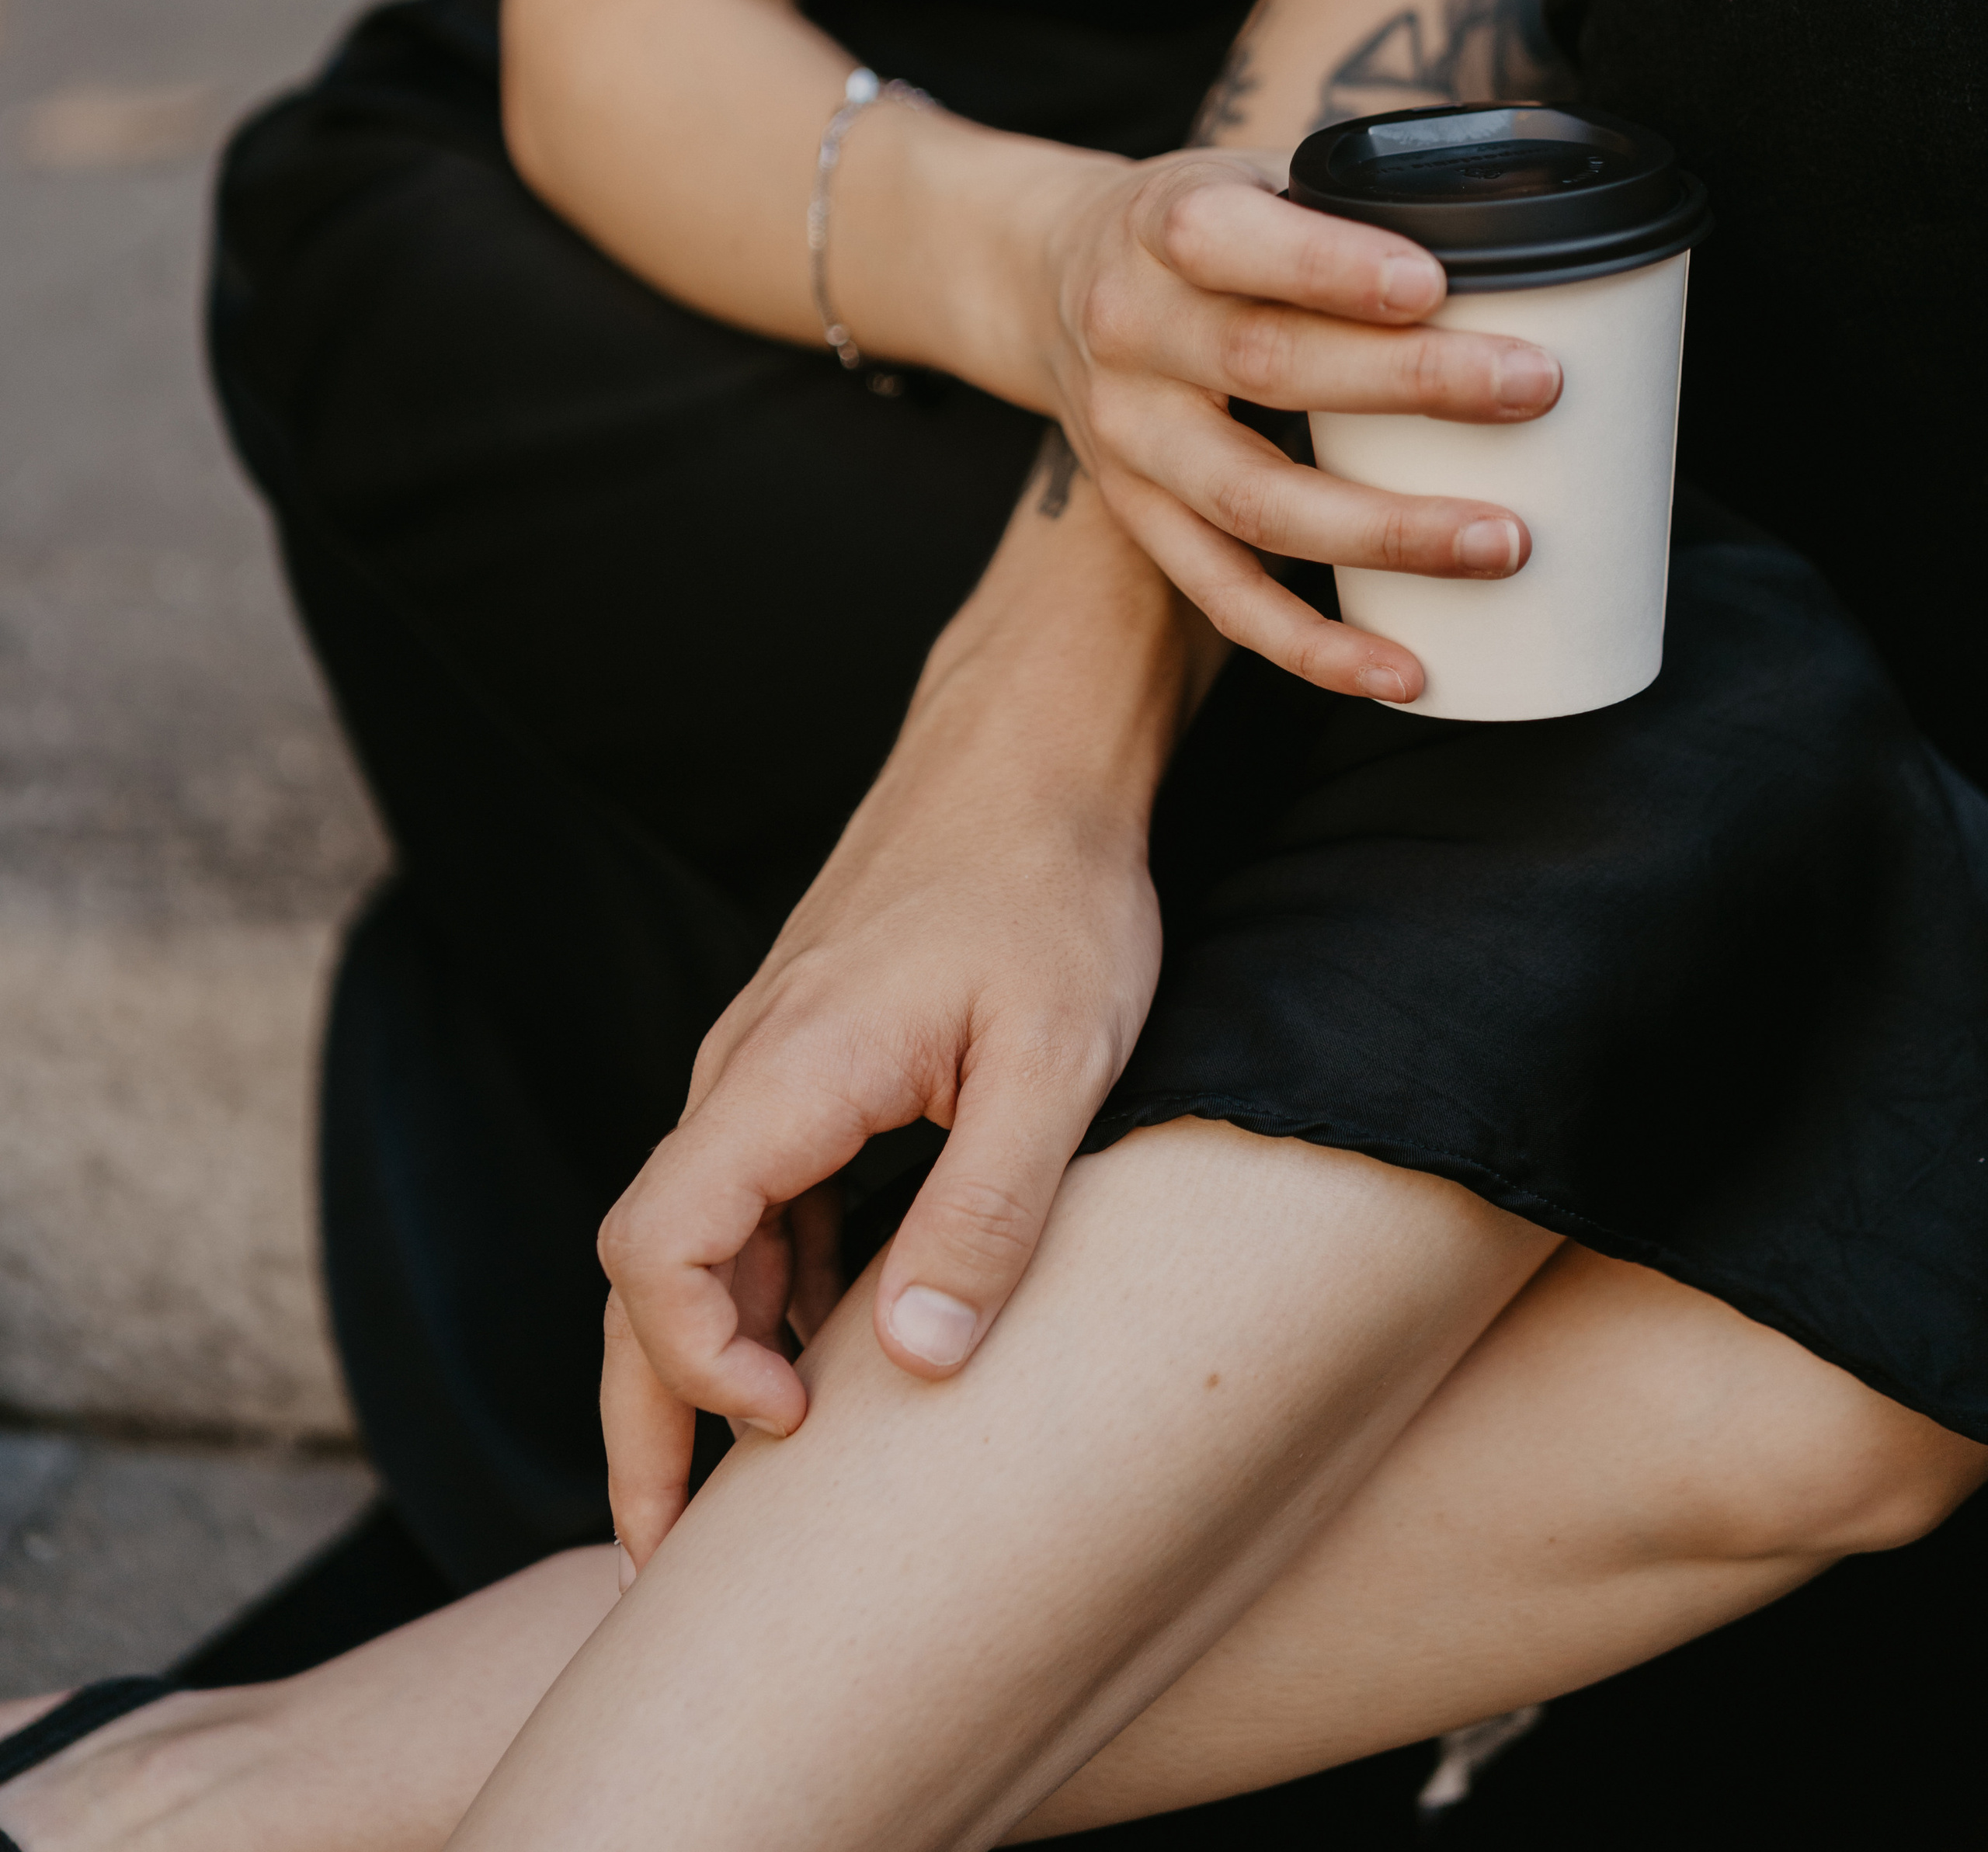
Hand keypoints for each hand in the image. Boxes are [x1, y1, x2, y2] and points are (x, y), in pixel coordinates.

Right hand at [596, 667, 1161, 1566]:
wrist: (1032, 757)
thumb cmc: (1053, 893)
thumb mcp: (1055, 1057)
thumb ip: (988, 1211)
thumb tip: (913, 1371)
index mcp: (786, 1071)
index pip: (655, 1244)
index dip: (694, 1362)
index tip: (790, 1427)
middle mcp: (745, 1069)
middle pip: (646, 1264)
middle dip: (647, 1414)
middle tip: (665, 1557)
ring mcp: (766, 1063)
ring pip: (693, 1233)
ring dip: (705, 1356)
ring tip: (747, 1491)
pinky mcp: (804, 1061)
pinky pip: (748, 1193)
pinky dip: (759, 1286)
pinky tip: (823, 1346)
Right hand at [1032, 147, 1561, 698]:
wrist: (1045, 283)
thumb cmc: (1195, 236)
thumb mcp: (1241, 179)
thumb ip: (1344, 209)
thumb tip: (1527, 245)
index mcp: (1163, 226)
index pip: (1230, 240)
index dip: (1329, 265)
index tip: (1434, 284)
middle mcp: (1131, 332)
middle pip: (1264, 365)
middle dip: (1410, 383)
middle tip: (1532, 390)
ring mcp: (1129, 438)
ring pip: (1252, 501)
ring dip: (1383, 531)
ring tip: (1499, 541)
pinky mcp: (1138, 516)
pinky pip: (1223, 597)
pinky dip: (1314, 645)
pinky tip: (1403, 669)